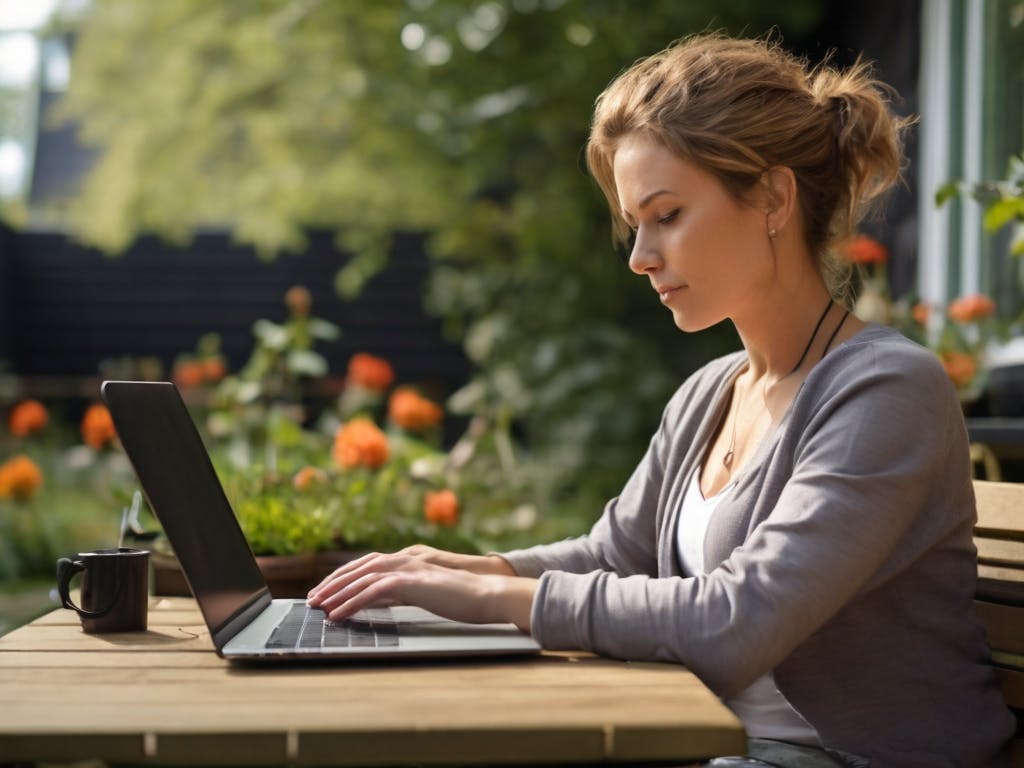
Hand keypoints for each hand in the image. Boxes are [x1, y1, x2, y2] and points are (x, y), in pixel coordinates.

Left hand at [306, 550, 535, 631]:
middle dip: (333, 583)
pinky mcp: (411, 582)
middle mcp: (405, 559)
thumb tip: (377, 600)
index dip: (344, 576)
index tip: (327, 590)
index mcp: (408, 560)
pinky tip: (338, 614)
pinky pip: (372, 592)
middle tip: (313, 598)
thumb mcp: (425, 593)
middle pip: (359, 568)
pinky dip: (352, 603)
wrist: (486, 595)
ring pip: (361, 578)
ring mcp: (408, 568)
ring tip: (318, 607)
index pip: (367, 564)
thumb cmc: (461, 598)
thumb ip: (402, 592)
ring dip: (336, 593)